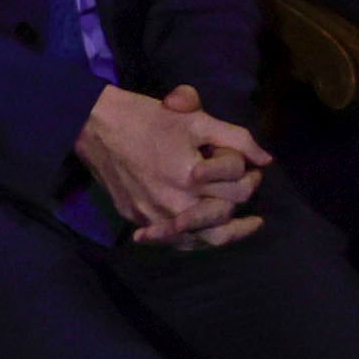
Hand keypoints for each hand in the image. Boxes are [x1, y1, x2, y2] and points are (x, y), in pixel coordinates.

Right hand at [77, 82, 268, 246]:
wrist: (93, 126)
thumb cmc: (146, 118)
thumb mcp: (196, 120)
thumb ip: (237, 139)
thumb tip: (266, 160)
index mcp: (191, 177)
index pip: (240, 189)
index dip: (251, 176)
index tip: (249, 167)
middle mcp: (174, 203)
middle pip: (225, 217)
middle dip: (242, 199)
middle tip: (246, 186)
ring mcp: (154, 216)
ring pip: (202, 239)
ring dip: (226, 231)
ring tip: (242, 225)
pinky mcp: (138, 219)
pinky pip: (174, 241)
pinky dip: (193, 238)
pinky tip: (203, 231)